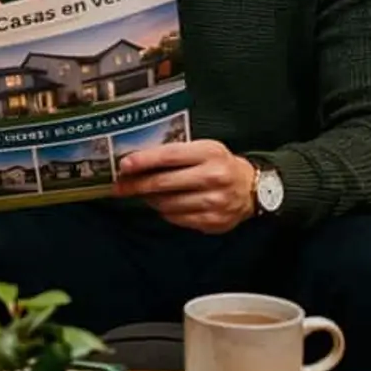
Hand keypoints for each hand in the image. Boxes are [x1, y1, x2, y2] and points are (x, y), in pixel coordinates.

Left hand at [112, 140, 257, 233]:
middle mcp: (213, 177)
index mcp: (209, 153)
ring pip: (167, 203)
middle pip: (164, 182)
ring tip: (143, 194)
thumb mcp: (204, 149)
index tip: (124, 165)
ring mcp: (213, 202)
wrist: (251, 188)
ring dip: (150, 199)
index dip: (144, 160)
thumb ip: (177, 152)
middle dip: (136, 184)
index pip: (169, 156)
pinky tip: (163, 204)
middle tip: (119, 186)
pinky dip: (165, 211)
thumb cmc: (219, 164)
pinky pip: (176, 218)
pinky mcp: (212, 221)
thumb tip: (138, 160)